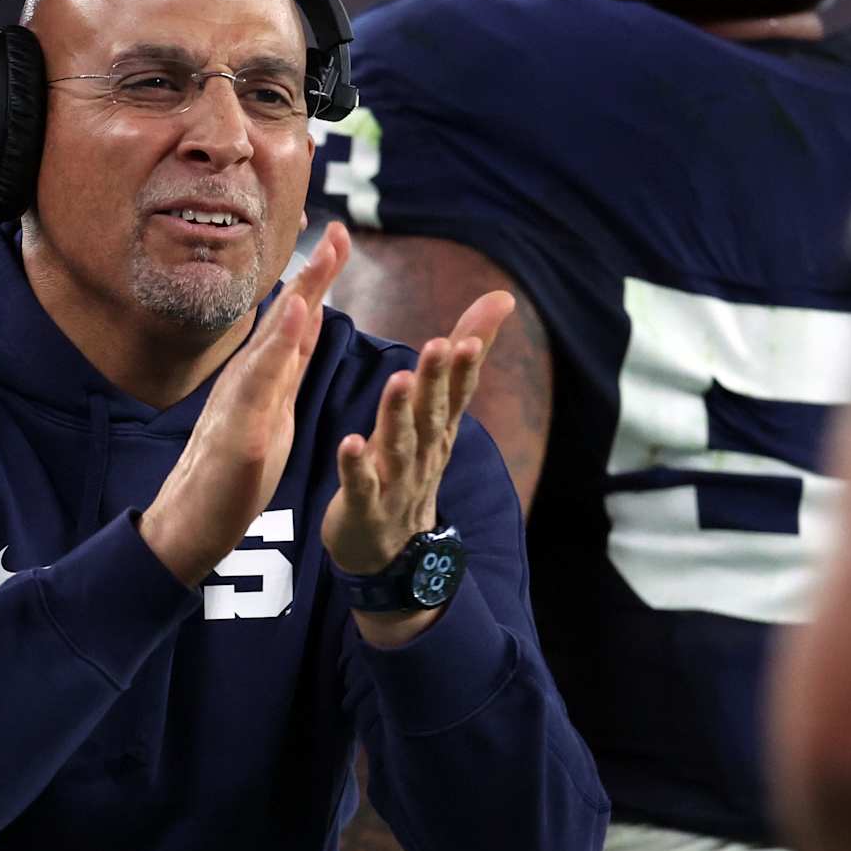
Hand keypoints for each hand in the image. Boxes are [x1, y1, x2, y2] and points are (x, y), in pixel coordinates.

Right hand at [141, 222, 349, 586]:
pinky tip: (297, 317)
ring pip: (273, 342)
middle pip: (286, 320)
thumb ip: (285, 367)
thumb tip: (304, 319)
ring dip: (300, 298)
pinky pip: (261, 384)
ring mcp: (241, 403)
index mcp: (263, 377)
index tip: (340, 236)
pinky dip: (279, 346)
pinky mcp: (239, 433)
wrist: (191, 523)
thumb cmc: (230, 474)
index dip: (318, 278)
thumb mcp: (269, 413)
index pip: (296, 320)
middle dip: (314, 275)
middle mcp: (249, 379)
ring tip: (323, 260)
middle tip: (338, 232)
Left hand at [323, 290, 513, 575]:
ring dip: (398, 412)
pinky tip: (348, 442)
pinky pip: (360, 482)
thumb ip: (460, 359)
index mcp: (438, 429)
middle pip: (432, 413)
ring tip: (400, 380)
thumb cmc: (413, 467)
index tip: (473, 335)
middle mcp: (423, 452)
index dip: (466, 364)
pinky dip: (355, 464)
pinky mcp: (363, 505)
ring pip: (398, 442)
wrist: (390, 550)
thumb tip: (501, 299)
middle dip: (438, 379)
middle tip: (442, 345)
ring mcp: (395, 481)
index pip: (457, 391)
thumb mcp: (439, 414)